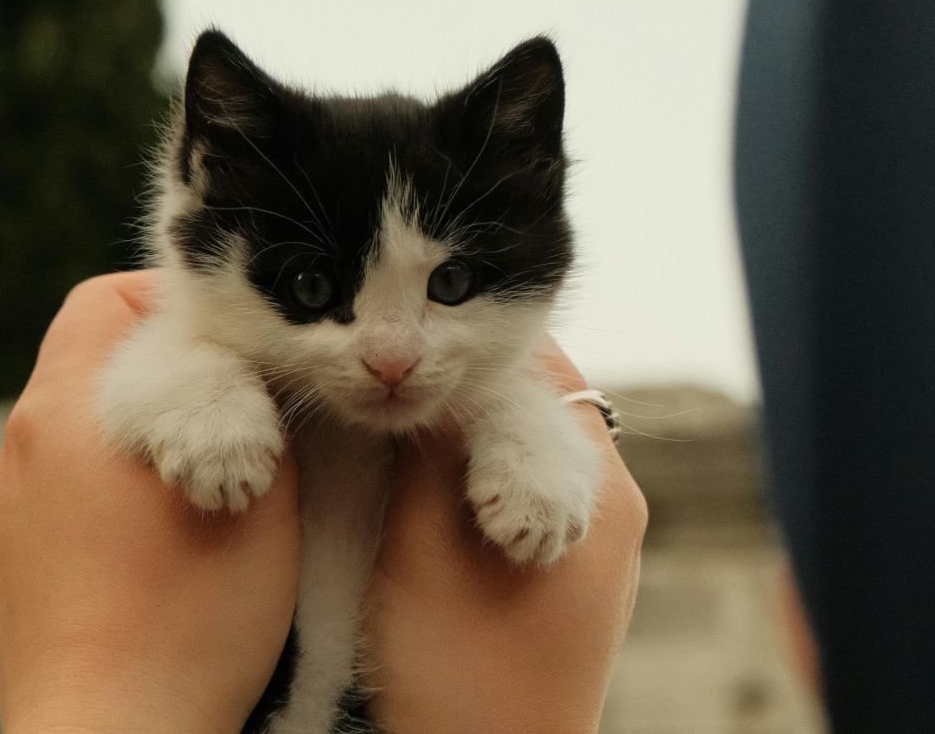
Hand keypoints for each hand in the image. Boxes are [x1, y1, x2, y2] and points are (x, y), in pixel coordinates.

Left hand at [0, 272, 299, 731]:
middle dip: (155, 380)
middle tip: (223, 418)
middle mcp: (15, 455)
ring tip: (190, 499)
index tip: (223, 340)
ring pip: (68, 445)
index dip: (166, 300)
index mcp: (69, 413)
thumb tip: (253, 373)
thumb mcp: (263, 496)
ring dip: (126, 448)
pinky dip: (94, 510)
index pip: (101, 300)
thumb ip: (255, 409)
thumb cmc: (195, 622)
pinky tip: (143, 561)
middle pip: (83, 371)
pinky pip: (49, 509)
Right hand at [365, 341, 646, 732]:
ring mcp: (601, 543)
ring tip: (409, 422)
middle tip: (401, 375)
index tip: (411, 341)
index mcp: (596, 491)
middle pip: (544, 405)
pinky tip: (434, 485)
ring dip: (476, 427)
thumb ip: (430, 452)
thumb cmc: (457, 676)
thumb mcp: (423, 549)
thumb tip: (425, 373)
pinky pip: (532, 489)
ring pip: (534, 446)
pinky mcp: (578, 573)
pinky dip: (485, 471)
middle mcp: (616, 506)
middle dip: (473, 384)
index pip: (545, 372)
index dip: (473, 346)